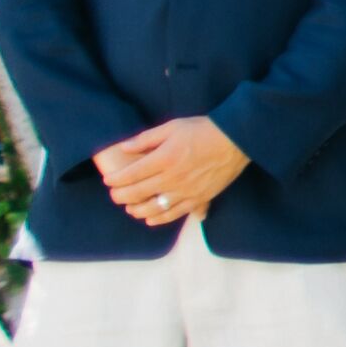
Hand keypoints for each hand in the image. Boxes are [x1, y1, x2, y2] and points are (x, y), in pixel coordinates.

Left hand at [93, 117, 249, 230]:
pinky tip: (150, 219)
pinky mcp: (199, 198)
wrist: (236, 139)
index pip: (130, 174)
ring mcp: (185, 191)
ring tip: (130, 208)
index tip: (109, 180)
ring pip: (153, 208)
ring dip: (137, 210)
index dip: (115, 180)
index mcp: (163, 159)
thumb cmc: (203, 129)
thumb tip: (123, 147)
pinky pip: (174, 214)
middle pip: (137, 193)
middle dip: (121, 196)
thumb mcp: (172, 127)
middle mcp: (172, 178)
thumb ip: (146, 139)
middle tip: (115, 195)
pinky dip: (159, 218)